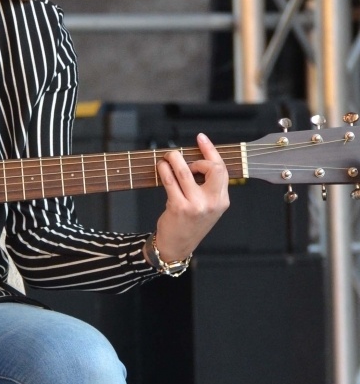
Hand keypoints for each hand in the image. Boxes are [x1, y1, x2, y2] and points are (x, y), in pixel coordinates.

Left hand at [152, 133, 230, 261]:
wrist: (177, 246)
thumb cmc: (189, 223)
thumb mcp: (207, 207)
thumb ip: (207, 187)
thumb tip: (195, 159)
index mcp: (222, 200)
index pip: (222, 169)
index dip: (211, 151)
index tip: (201, 138)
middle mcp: (213, 202)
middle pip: (212, 168)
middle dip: (197, 157)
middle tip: (183, 158)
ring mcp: (196, 205)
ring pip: (186, 172)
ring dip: (174, 159)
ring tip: (166, 157)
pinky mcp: (179, 207)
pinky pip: (170, 181)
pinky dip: (164, 169)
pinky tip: (160, 167)